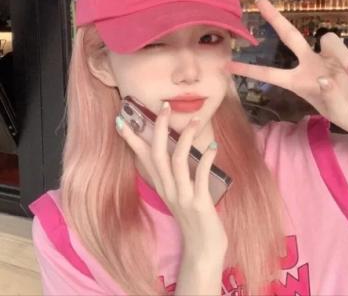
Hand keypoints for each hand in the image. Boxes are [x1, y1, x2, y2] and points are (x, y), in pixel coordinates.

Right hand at [115, 102, 227, 259]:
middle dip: (159, 129)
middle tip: (165, 107)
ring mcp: (182, 196)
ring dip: (185, 139)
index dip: (132, 139)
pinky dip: (206, 159)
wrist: (202, 251)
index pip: (143, 158)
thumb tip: (177, 153)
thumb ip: (174, 176)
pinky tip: (213, 146)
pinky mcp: (198, 204)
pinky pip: (200, 177)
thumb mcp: (178, 195)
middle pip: (157, 155)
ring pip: (177, 162)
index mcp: (162, 186)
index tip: (122, 120)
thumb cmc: (193, 219)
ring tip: (194, 121)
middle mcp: (168, 189)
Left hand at [227, 0, 347, 139]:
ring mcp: (331, 58)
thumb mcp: (337, 111)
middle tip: (260, 2)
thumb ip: (330, 96)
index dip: (250, 69)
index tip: (228, 65)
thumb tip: (324, 77)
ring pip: (332, 41)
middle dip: (275, 19)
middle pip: (291, 36)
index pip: (271, 73)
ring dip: (345, 60)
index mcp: (299, 81)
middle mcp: (312, 64)